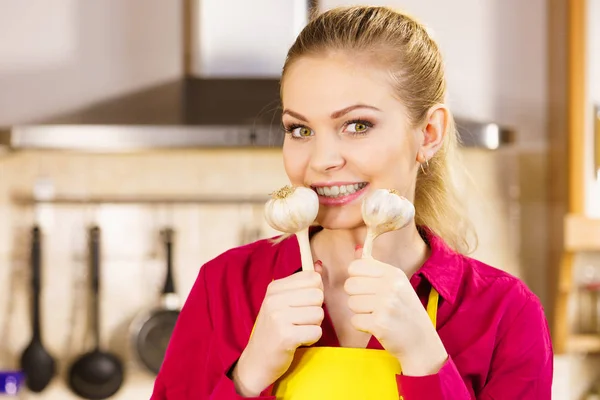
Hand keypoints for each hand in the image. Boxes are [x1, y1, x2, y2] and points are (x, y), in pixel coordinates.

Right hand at [232, 269, 323, 396]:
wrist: (257, 360)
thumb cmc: (275, 329)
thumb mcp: (283, 302)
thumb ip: (302, 284)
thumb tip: (319, 265)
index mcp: (274, 288)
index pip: (312, 278)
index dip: (315, 292)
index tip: (302, 304)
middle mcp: (274, 300)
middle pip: (318, 295)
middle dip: (315, 310)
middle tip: (300, 321)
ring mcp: (278, 318)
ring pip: (319, 314)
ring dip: (313, 326)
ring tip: (297, 330)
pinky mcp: (285, 337)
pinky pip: (316, 332)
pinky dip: (311, 339)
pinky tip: (297, 341)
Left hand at [345, 248, 447, 375]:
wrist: (421, 342)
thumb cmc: (405, 311)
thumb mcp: (397, 284)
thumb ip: (375, 268)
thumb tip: (357, 249)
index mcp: (394, 273)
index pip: (355, 266)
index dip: (356, 278)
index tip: (367, 288)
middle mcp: (390, 286)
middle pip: (350, 285)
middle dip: (357, 296)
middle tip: (372, 305)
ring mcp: (385, 305)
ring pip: (351, 303)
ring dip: (360, 312)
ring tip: (377, 315)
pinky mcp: (379, 323)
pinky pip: (355, 320)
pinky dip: (362, 326)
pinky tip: (377, 326)